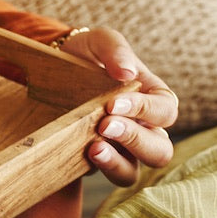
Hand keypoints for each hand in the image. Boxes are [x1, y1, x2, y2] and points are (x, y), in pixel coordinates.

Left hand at [58, 27, 176, 186]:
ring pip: (134, 172)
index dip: (145, 110)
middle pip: (160, 150)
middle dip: (135, 139)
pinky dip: (99, 169)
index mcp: (154, 100)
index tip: (113, 102)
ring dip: (117, 163)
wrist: (51, 70)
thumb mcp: (100, 42)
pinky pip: (105, 176)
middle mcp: (143, 130)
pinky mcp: (95, 162)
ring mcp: (119, 150)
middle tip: (105, 124)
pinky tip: (83, 154)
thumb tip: (127, 72)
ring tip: (94, 147)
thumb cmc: (88, 54)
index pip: (165, 111)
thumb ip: (116, 50)